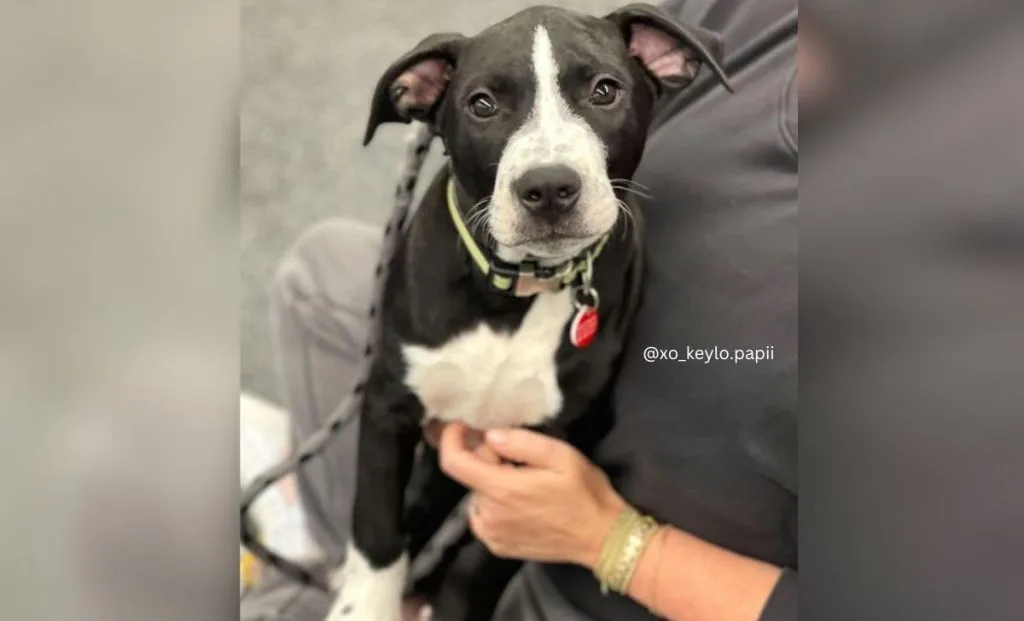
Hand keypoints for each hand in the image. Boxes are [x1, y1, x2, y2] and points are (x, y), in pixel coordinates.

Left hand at [438, 423, 626, 568]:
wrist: (602, 538)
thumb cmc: (585, 494)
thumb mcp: (561, 457)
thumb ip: (523, 444)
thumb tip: (490, 436)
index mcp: (503, 490)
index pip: (455, 463)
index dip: (452, 440)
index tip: (462, 425)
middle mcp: (490, 515)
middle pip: (472, 475)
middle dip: (488, 459)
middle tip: (520, 456)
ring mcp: (492, 535)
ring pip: (477, 495)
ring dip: (492, 481)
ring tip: (524, 480)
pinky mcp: (498, 547)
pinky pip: (483, 515)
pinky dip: (494, 502)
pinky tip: (520, 501)